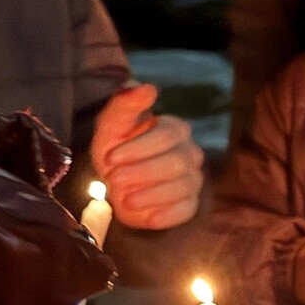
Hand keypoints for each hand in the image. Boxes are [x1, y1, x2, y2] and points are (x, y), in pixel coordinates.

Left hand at [91, 83, 203, 230]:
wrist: (117, 185)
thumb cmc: (116, 150)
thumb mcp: (112, 126)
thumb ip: (125, 105)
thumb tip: (147, 88)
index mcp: (175, 129)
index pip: (168, 135)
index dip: (139, 148)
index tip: (111, 159)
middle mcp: (190, 152)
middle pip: (177, 163)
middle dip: (143, 172)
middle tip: (114, 180)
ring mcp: (193, 179)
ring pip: (183, 187)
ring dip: (150, 195)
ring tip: (124, 199)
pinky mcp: (190, 204)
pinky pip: (186, 210)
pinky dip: (167, 214)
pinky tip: (148, 216)